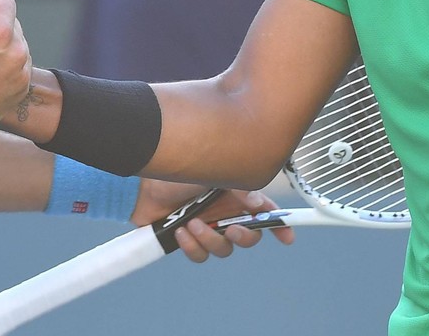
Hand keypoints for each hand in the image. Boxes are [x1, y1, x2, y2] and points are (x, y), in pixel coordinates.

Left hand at [134, 182, 294, 262]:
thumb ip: (238, 187)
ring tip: (192, 224)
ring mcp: (207, 226)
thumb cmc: (176, 172)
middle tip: (230, 229)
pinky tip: (179, 231)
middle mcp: (224, 212)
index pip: (264, 212)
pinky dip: (191, 247)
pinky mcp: (188, 240)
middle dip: (243, 237)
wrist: (141, 186)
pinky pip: (200, 255)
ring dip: (209, 240)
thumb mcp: (213, 173)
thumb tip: (256, 203)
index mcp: (235, 195)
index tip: (287, 237)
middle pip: (249, 237)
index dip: (279, 225)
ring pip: (224, 249)